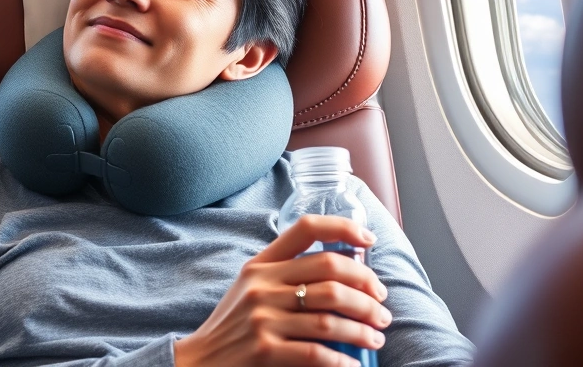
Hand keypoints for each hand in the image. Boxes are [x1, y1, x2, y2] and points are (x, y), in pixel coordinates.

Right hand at [173, 215, 390, 366]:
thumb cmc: (234, 324)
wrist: (201, 360)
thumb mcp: (250, 287)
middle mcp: (262, 286)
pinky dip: (342, 360)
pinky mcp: (265, 351)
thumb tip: (344, 270)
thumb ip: (285, 273)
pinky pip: (317, 353)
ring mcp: (263, 318)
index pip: (305, 229)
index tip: (369, 240)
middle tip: (382, 307)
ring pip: (330, 317)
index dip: (342, 228)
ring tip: (376, 336)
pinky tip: (353, 363)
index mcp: (261, 264)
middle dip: (367, 289)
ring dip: (363, 329)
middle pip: (330, 273)